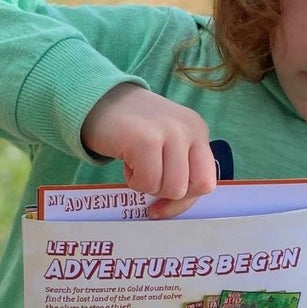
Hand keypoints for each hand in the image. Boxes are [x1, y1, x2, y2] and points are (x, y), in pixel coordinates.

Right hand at [80, 84, 217, 217]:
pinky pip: (148, 182)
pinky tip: (127, 161)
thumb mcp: (167, 143)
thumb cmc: (132, 129)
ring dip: (148, 186)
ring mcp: (170, 133)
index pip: (206, 182)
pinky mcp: (147, 139)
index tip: (162, 205)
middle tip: (146, 177)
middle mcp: (189, 130)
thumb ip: (180, 168)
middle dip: (163, 193)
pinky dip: (133, 181)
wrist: (100, 100)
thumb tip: (175, 207)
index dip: (184, 201)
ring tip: (137, 165)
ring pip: (170, 189)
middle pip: (188, 189)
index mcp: (198, 131)